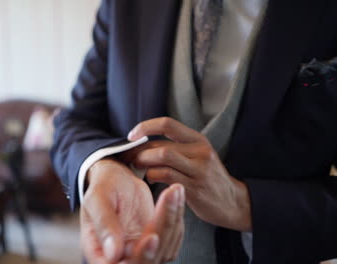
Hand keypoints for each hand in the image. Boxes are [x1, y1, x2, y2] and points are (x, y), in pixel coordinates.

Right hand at [81, 158, 184, 262]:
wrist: (117, 181)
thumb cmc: (103, 189)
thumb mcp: (97, 200)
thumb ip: (104, 224)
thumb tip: (113, 254)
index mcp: (100, 253)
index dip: (141, 256)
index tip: (152, 237)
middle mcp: (122, 259)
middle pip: (150, 259)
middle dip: (163, 229)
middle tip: (170, 200)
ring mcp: (143, 252)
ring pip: (166, 246)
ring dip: (172, 217)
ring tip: (173, 190)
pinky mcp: (159, 244)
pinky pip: (175, 237)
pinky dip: (177, 216)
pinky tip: (174, 197)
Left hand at [124, 117, 251, 231]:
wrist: (233, 203)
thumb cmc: (208, 178)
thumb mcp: (198, 156)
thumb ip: (176, 147)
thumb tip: (142, 142)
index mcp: (199, 140)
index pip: (167, 124)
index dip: (145, 127)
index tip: (131, 136)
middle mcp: (200, 152)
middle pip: (160, 145)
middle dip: (139, 151)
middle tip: (128, 157)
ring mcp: (198, 170)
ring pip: (162, 157)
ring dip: (143, 162)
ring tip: (137, 167)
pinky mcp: (194, 188)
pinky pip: (165, 176)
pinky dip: (151, 175)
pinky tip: (150, 179)